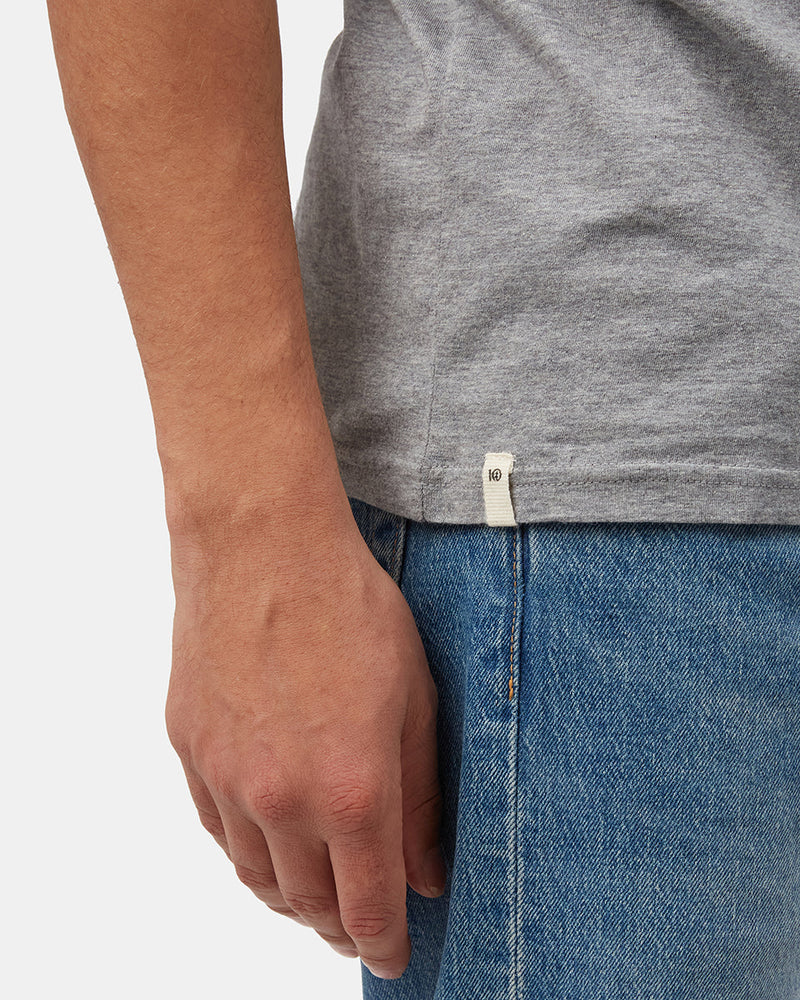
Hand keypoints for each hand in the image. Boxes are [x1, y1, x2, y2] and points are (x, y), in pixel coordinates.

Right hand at [164, 508, 445, 978]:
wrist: (264, 546)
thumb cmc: (350, 607)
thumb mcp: (414, 697)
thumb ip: (421, 794)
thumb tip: (426, 869)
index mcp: (352, 790)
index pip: (367, 905)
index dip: (383, 944)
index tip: (392, 957)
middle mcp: (282, 799)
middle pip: (307, 903)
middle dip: (338, 925)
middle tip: (357, 924)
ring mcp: (227, 777)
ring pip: (256, 876)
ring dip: (290, 899)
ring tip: (315, 896)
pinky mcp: (191, 749)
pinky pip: (217, 829)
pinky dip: (248, 853)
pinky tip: (268, 842)